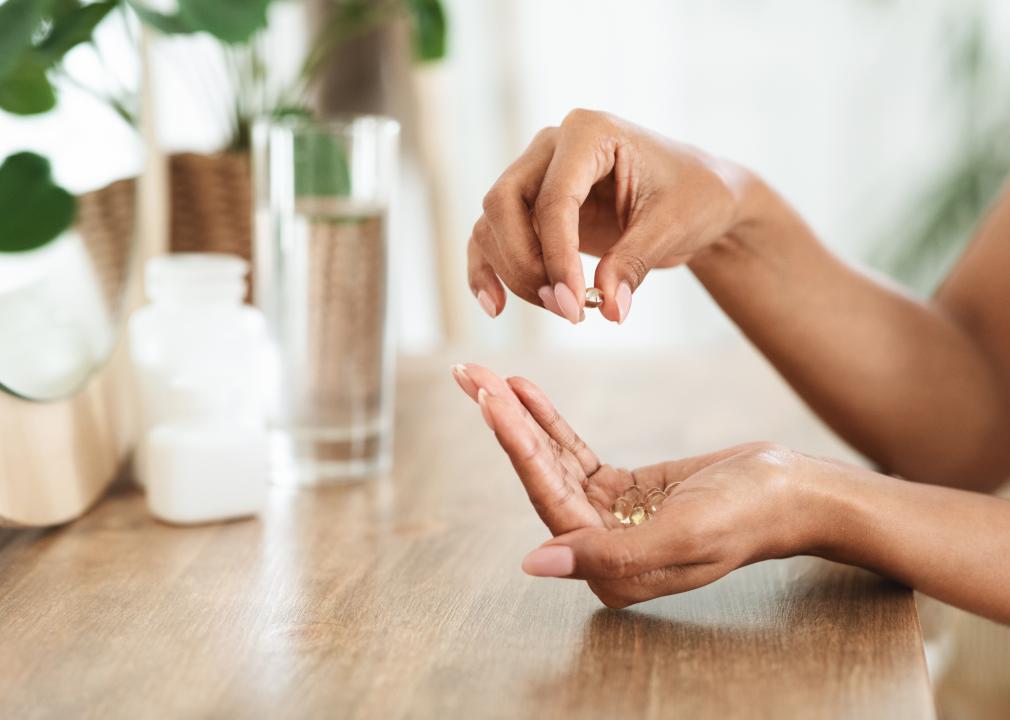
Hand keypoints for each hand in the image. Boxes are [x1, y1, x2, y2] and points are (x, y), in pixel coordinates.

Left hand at [451, 363, 825, 607]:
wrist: (791, 493)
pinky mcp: (622, 490)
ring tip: (488, 375)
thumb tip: (534, 563)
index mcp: (610, 570)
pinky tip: (525, 392)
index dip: (516, 446)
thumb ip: (609, 554)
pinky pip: (574, 453)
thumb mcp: (683, 533)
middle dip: (504, 424)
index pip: (549, 499)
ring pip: (551, 461)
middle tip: (470, 375)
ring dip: (520, 418)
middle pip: (540, 477)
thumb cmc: (747, 516)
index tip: (487, 399)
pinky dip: (550, 422)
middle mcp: (601, 549)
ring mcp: (609, 518)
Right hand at [468, 109, 754, 323]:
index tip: (575, 305)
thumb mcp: (673, 227)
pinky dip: (489, 271)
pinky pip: (492, 237)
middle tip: (566, 310)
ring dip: (516, 274)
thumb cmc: (693, 196)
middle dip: (526, 265)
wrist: (700, 197)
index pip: (554, 198)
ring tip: (562, 310)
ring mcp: (534, 174)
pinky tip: (496, 306)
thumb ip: (634, 263)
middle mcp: (551, 147)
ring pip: (493, 224)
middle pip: (504, 204)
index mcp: (590, 132)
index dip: (558, 257)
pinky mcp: (530, 207)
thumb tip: (610, 309)